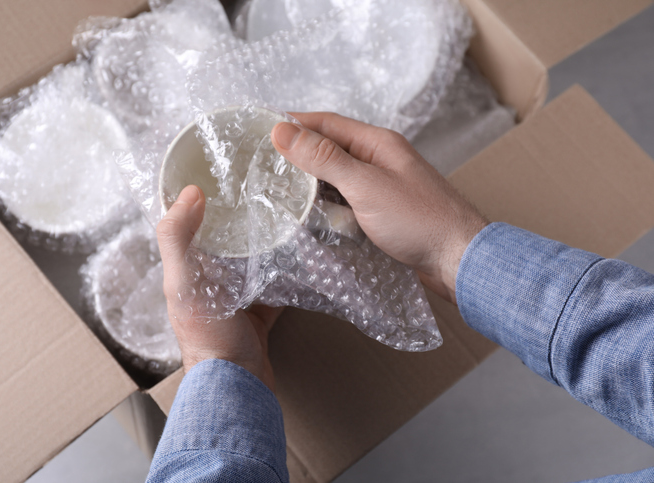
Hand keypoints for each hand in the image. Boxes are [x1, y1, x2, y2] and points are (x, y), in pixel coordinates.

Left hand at [156, 185, 281, 389]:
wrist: (239, 384)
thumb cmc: (207, 336)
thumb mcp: (183, 283)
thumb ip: (177, 239)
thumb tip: (188, 193)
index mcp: (188, 269)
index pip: (190, 224)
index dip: (199, 198)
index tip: (218, 169)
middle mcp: (211, 279)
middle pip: (226, 238)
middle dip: (241, 213)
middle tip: (263, 184)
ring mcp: (239, 294)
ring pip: (254, 256)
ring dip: (267, 237)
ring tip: (286, 209)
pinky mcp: (263, 308)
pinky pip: (278, 279)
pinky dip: (289, 266)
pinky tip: (303, 249)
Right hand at [271, 112, 487, 303]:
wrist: (459, 259)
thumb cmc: (419, 220)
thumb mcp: (365, 185)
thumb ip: (324, 158)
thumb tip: (283, 130)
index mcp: (377, 143)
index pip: (325, 123)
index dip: (292, 123)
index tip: (257, 128)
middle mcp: (378, 160)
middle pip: (328, 149)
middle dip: (296, 155)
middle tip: (258, 164)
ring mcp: (380, 187)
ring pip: (334, 178)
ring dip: (308, 184)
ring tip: (273, 190)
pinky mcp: (380, 212)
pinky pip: (344, 202)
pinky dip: (324, 206)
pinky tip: (306, 216)